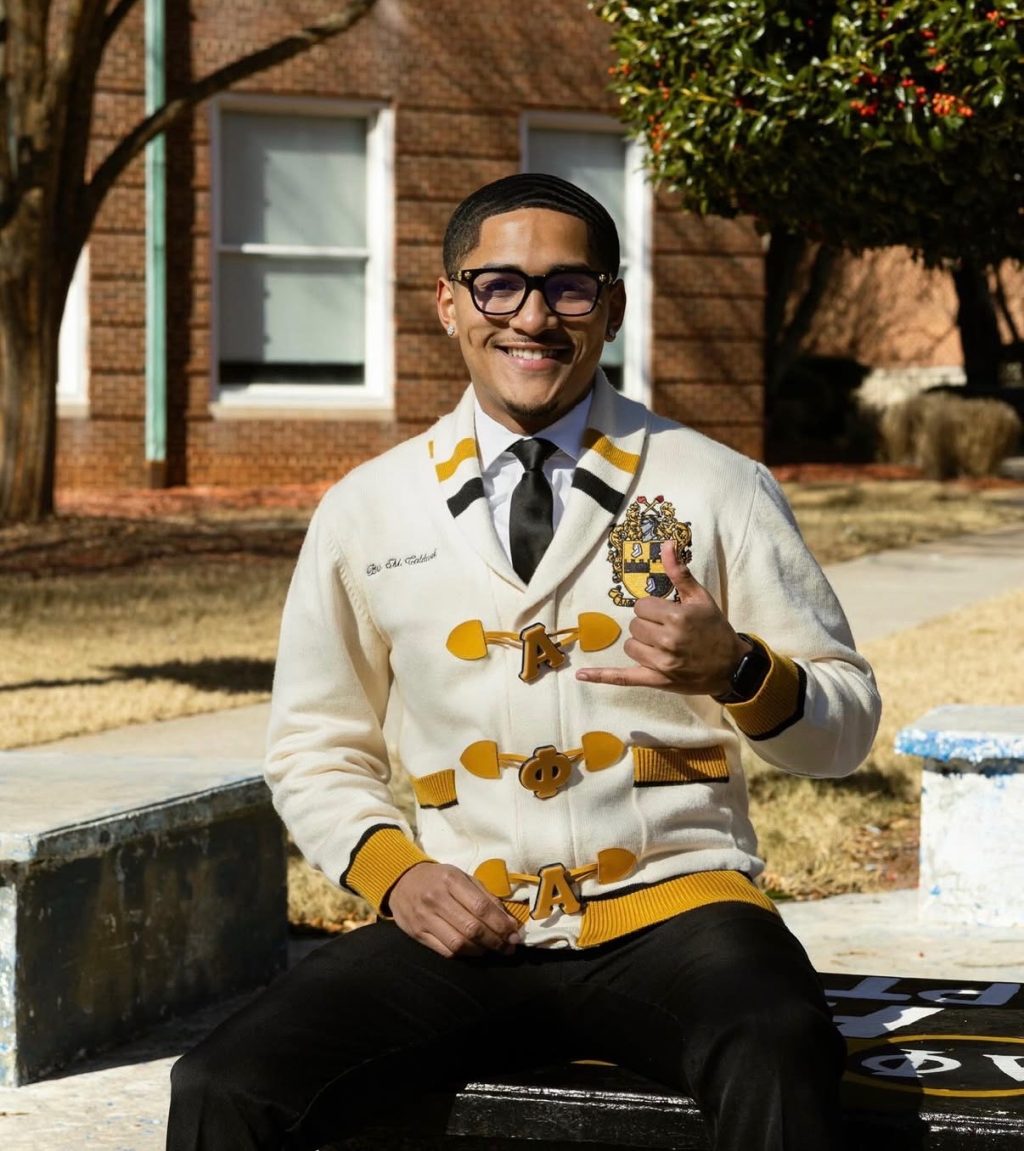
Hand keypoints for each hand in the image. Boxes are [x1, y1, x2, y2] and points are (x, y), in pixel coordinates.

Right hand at [387, 862, 521, 958]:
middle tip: (509, 947)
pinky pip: (446, 951)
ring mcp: (425, 918)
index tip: (514, 934)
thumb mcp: (462, 877)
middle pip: (472, 928)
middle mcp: (436, 899)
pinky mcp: (417, 933)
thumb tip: (508, 921)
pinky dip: (465, 954)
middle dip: (496, 940)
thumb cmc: (439, 878)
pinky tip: (475, 950)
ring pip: (459, 943)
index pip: (481, 907)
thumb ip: (485, 896)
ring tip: (493, 949)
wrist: (401, 880)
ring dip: (481, 950)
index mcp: (451, 880)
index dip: (501, 924)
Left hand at [576, 541, 748, 695]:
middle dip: (647, 625)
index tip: (666, 612)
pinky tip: (581, 675)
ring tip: (661, 646)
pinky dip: (602, 677)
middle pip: (635, 626)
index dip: (651, 609)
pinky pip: (623, 678)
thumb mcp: (701, 598)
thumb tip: (666, 545)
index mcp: (677, 617)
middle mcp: (667, 640)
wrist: (731, 665)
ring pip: (630, 647)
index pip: (641, 607)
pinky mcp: (656, 680)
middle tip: (666, 630)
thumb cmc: (715, 629)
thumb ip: (679, 572)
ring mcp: (661, 663)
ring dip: (641, 644)